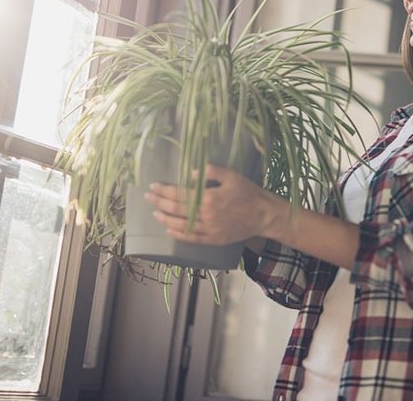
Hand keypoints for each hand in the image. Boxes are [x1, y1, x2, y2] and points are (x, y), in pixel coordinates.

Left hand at [145, 164, 286, 245]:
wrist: (264, 215)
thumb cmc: (248, 192)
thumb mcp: (231, 175)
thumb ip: (211, 171)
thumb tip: (189, 174)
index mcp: (209, 198)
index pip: (180, 194)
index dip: (164, 190)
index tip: (153, 186)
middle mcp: (207, 215)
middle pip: (176, 209)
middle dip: (159, 202)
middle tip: (148, 197)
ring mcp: (210, 230)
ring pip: (181, 226)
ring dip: (165, 219)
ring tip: (155, 213)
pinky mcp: (214, 240)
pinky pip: (192, 239)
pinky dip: (179, 235)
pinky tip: (170, 230)